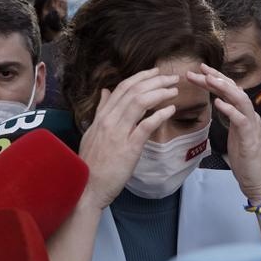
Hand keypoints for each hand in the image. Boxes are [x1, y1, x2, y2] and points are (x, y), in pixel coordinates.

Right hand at [77, 68, 179, 208]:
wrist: (87, 187)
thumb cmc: (91, 163)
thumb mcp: (92, 132)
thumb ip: (101, 111)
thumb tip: (105, 92)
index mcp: (102, 116)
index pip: (122, 88)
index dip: (141, 77)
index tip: (155, 72)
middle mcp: (109, 120)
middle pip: (134, 91)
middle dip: (155, 80)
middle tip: (171, 77)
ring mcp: (119, 133)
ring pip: (140, 102)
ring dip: (160, 93)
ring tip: (173, 90)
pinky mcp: (129, 148)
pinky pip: (146, 125)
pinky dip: (160, 114)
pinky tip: (171, 110)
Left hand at [186, 64, 260, 203]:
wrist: (259, 181)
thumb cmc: (246, 161)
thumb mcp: (235, 135)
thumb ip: (231, 119)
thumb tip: (221, 105)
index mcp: (244, 115)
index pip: (230, 92)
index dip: (216, 79)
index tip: (200, 72)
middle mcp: (250, 116)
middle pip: (235, 90)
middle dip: (217, 78)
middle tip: (199, 69)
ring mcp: (251, 127)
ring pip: (240, 100)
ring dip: (224, 88)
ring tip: (209, 79)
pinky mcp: (250, 139)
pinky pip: (241, 120)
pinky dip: (230, 110)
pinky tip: (218, 103)